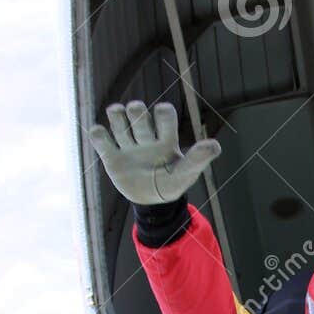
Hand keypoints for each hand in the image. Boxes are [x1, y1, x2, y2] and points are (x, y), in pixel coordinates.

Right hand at [87, 100, 220, 205]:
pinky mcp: (112, 157)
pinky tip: (99, 133)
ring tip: (116, 113)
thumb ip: (198, 159)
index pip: (164, 115)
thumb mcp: (185, 174)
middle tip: (135, 111)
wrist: (151, 203)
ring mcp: (128, 146)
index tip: (161, 112)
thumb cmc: (172, 184)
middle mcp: (146, 138)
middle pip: (138, 113)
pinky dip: (98, 134)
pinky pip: (101, 140)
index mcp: (165, 139)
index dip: (163, 111)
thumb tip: (215, 145)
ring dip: (116, 115)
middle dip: (136, 110)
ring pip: (119, 121)